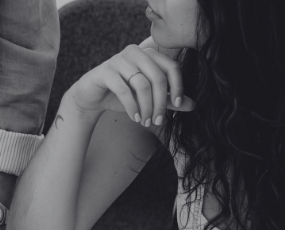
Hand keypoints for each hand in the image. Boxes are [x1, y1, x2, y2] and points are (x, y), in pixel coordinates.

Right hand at [68, 43, 194, 126]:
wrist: (92, 97)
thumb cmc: (122, 95)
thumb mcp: (148, 98)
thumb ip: (168, 99)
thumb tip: (192, 104)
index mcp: (148, 54)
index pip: (171, 67)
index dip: (178, 86)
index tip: (176, 105)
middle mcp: (135, 53)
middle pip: (158, 77)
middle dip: (160, 103)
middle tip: (157, 121)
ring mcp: (118, 60)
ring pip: (142, 84)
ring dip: (146, 107)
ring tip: (145, 122)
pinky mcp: (105, 71)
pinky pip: (124, 90)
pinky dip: (132, 106)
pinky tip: (134, 117)